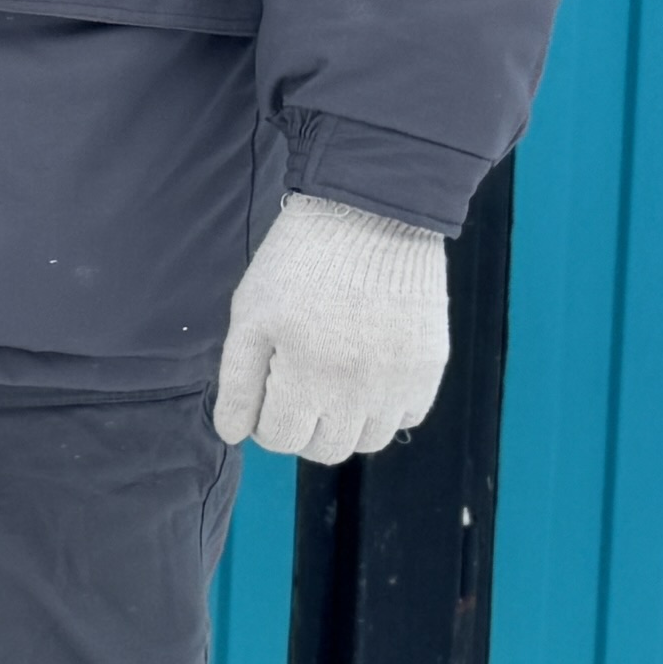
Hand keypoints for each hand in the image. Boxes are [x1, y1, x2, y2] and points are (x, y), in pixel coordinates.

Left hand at [210, 196, 448, 465]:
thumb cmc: (298, 262)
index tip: (267, 390)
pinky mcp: (429, 368)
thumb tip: (233, 434)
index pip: (280, 438)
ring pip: (368, 441)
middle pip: (325, 449)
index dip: (264, 420)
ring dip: (344, 423)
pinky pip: (408, 416)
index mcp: (306, 374)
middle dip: (302, 427)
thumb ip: (238, 381)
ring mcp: (399, 382)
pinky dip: (385, 407)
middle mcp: (357, 389)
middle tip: (297, 386)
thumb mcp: (250, 313)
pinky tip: (368, 371)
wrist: (372, 214)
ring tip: (333, 380)